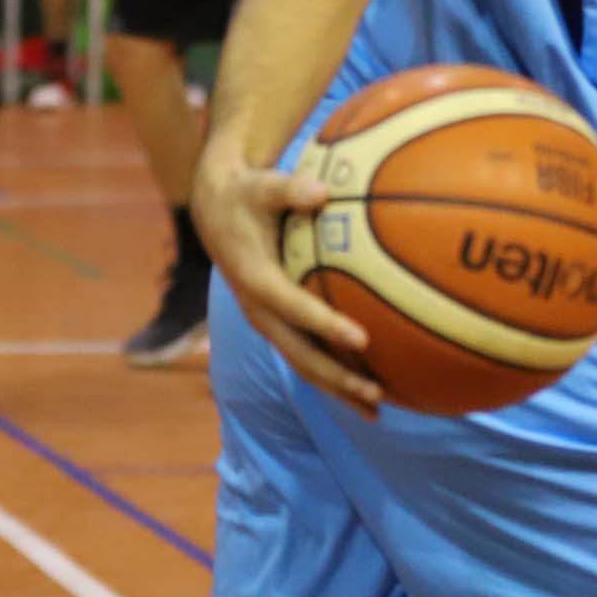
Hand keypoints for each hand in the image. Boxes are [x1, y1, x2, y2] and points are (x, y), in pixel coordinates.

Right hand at [190, 147, 383, 413]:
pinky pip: (308, 356)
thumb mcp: (261, 185)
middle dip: (337, 378)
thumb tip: (322, 190)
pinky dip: (337, 376)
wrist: (217, 213)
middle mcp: (260, 310)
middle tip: (377, 393)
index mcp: (255, 279)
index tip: (363, 340)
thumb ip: (289, 188)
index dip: (325, 325)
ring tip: (379, 411)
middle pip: (300, 354)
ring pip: (305, 364)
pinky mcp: (279, 326)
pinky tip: (372, 389)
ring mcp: (269, 323)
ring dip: (339, 390)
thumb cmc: (247, 195)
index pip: (293, 307)